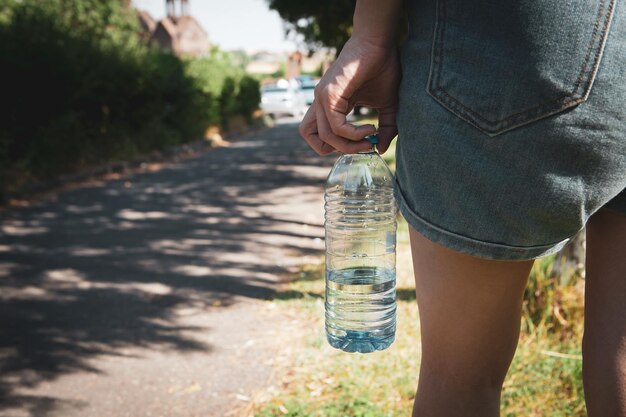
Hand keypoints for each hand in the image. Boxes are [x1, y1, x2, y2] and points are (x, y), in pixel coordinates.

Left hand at [299, 36, 399, 154]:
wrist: (379, 43)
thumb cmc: (383, 69)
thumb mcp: (388, 106)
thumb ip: (385, 129)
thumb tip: (381, 150)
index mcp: (332, 107)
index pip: (324, 137)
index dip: (344, 146)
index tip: (369, 141)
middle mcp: (323, 104)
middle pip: (314, 140)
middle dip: (341, 150)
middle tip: (366, 145)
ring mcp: (322, 98)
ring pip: (323, 137)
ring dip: (347, 146)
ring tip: (368, 139)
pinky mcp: (328, 94)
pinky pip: (335, 127)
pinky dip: (353, 134)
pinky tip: (370, 127)